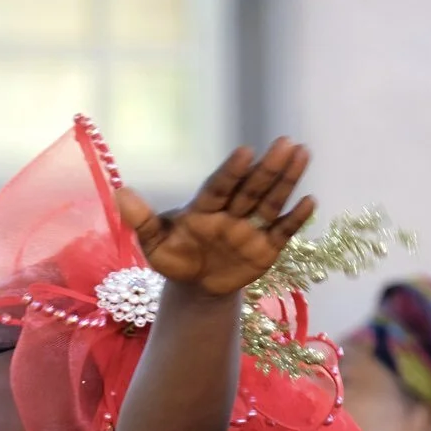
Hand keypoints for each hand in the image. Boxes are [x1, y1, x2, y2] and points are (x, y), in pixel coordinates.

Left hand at [117, 138, 315, 296]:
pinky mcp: (266, 247)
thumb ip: (142, 221)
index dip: (232, 171)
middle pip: (251, 187)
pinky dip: (295, 218)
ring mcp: (250, 228)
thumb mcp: (154, 245)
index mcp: (204, 207)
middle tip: (285, 142)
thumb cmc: (175, 260)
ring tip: (302, 153)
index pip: (220, 186)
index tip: (245, 152)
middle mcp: (231, 212)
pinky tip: (310, 201)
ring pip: (271, 201)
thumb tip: (120, 193)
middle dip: (268, 167)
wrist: (196, 287)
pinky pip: (282, 231)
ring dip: (287, 180)